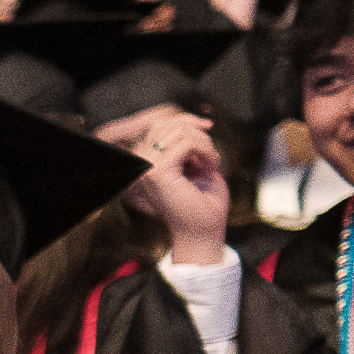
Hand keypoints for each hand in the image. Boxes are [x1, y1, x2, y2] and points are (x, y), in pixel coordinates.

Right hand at [105, 112, 228, 260]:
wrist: (204, 232)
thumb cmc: (203, 203)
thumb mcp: (196, 164)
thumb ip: (187, 143)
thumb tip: (195, 121)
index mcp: (147, 161)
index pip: (160, 124)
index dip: (187, 120)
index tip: (208, 129)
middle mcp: (142, 163)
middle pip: (168, 123)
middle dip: (197, 133)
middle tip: (210, 157)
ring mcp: (147, 167)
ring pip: (179, 130)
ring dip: (205, 144)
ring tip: (211, 164)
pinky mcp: (158, 171)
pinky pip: (187, 142)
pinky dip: (206, 151)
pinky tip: (210, 168)